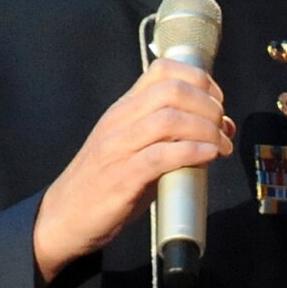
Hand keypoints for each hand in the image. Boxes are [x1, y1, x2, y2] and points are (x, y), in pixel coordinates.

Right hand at [32, 59, 233, 282]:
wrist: (63, 217)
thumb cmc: (107, 183)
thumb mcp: (139, 148)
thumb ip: (176, 136)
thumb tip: (223, 128)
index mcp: (124, 109)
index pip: (162, 70)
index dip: (199, 79)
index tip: (217, 101)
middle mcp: (120, 121)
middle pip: (172, 91)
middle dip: (208, 105)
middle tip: (222, 128)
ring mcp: (119, 148)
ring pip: (169, 119)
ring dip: (206, 130)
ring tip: (221, 147)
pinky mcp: (122, 177)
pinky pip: (162, 155)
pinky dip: (192, 152)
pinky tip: (208, 157)